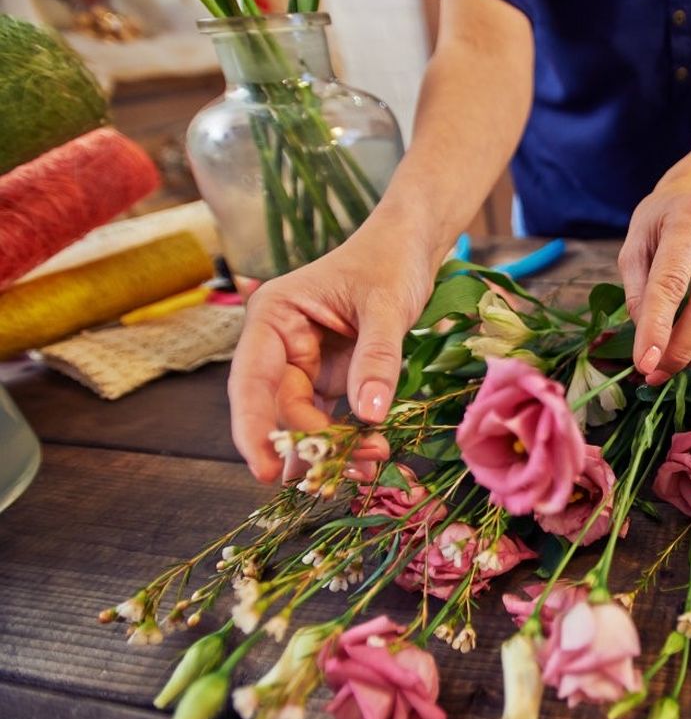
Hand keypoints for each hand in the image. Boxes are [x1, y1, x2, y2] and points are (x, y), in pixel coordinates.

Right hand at [227, 225, 437, 481]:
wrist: (410, 248)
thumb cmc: (390, 261)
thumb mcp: (387, 306)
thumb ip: (377, 358)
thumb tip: (368, 415)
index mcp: (274, 317)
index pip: (251, 381)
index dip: (254, 429)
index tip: (266, 470)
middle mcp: (280, 345)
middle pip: (280, 410)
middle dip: (311, 445)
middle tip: (352, 469)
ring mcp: (305, 365)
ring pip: (306, 421)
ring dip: (333, 449)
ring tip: (371, 464)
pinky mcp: (331, 378)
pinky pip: (332, 417)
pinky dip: (349, 439)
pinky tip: (371, 456)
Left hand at [619, 180, 690, 384]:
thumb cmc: (661, 224)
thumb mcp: (635, 244)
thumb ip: (636, 290)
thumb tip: (648, 340)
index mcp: (689, 218)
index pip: (672, 282)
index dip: (657, 327)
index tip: (644, 363)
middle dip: (681, 350)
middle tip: (657, 372)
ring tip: (679, 362)